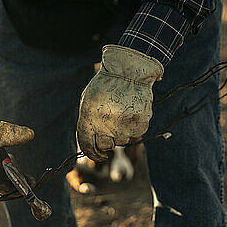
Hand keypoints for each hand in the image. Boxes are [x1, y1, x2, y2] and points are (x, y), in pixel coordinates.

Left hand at [77, 45, 163, 160]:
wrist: (129, 71)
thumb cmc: (106, 86)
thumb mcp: (88, 101)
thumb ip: (87, 123)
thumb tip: (91, 145)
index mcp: (88, 119)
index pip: (88, 147)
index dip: (93, 154)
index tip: (99, 155)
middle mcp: (105, 126)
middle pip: (106, 146)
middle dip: (108, 141)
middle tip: (112, 128)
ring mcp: (123, 127)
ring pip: (123, 141)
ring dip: (122, 132)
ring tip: (122, 112)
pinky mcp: (139, 125)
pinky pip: (136, 134)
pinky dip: (134, 126)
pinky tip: (131, 112)